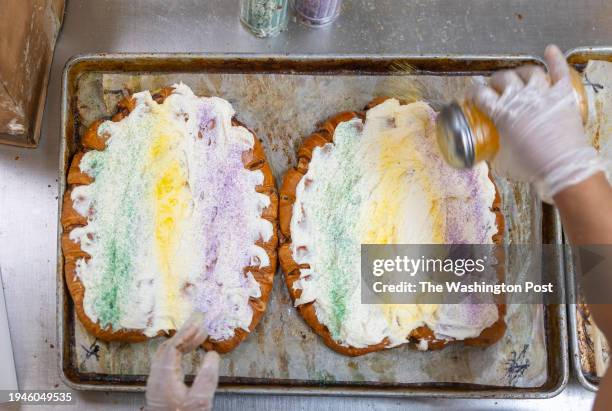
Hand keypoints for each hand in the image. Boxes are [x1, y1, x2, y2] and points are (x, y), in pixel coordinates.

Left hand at [146, 312, 219, 410]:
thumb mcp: (200, 402)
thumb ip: (207, 377)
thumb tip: (212, 355)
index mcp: (164, 377)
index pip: (173, 346)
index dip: (187, 332)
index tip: (200, 322)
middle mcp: (157, 377)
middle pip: (168, 346)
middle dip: (185, 332)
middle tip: (201, 320)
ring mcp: (157, 382)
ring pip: (168, 353)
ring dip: (183, 341)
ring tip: (200, 334)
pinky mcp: (161, 387)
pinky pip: (169, 361)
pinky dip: (181, 351)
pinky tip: (191, 351)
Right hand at [469, 44, 603, 202]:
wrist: (564, 167)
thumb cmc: (532, 166)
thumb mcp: (502, 160)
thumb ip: (492, 149)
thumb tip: (486, 151)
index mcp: (502, 113)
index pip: (480, 94)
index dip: (473, 92)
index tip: (472, 94)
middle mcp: (521, 98)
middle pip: (502, 78)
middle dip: (494, 82)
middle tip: (493, 87)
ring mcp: (543, 93)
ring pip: (528, 71)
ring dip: (519, 72)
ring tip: (517, 76)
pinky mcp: (562, 95)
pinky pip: (559, 71)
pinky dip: (555, 58)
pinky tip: (550, 50)